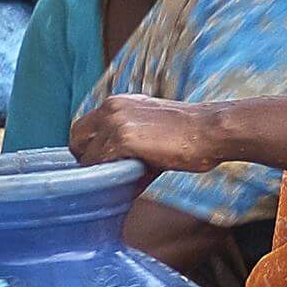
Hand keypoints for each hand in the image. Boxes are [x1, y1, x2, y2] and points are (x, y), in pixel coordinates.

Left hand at [70, 94, 223, 174]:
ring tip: (123, 182)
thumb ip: (129, 146)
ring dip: (100, 173)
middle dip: (86, 160)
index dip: (89, 149)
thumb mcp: (152, 130)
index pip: (84, 127)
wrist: (210, 130)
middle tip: (105, 176)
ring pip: (86, 156)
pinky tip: (128, 183)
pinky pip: (100, 165)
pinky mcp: (123, 138)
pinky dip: (109, 179)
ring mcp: (115, 122)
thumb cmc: (190, 135)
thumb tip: (116, 174)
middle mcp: (111, 108)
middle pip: (76, 139)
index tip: (102, 165)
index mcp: (118, 103)